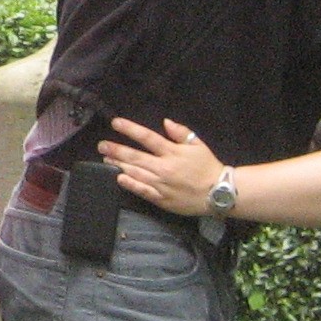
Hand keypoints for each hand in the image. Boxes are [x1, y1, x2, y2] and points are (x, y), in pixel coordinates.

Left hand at [97, 117, 222, 218]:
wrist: (218, 192)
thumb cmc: (208, 167)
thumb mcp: (198, 145)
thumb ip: (181, 133)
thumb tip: (165, 122)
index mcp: (172, 152)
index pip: (147, 137)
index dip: (129, 129)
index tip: (116, 123)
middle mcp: (164, 167)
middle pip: (135, 156)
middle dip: (116, 150)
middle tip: (102, 145)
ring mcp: (161, 184)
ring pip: (135, 173)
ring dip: (118, 165)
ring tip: (106, 159)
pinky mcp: (161, 199)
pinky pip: (142, 191)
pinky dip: (130, 184)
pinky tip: (119, 178)